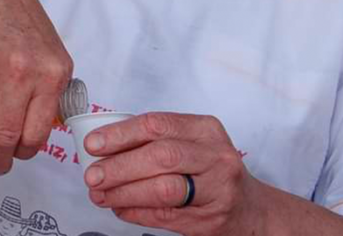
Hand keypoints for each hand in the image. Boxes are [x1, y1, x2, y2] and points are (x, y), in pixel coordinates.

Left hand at [83, 113, 266, 235]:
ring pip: (164, 188)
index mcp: (205, 129)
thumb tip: (102, 148)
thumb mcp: (192, 144)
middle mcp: (216, 156)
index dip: (120, 134)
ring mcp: (218, 189)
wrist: (250, 208)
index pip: (157, 125)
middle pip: (160, 156)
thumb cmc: (211, 171)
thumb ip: (155, 142)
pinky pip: (165, 215)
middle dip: (119, 166)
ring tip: (100, 194)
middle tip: (92, 175)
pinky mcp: (212, 218)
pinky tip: (119, 208)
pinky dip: (136, 212)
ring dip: (124, 192)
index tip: (93, 144)